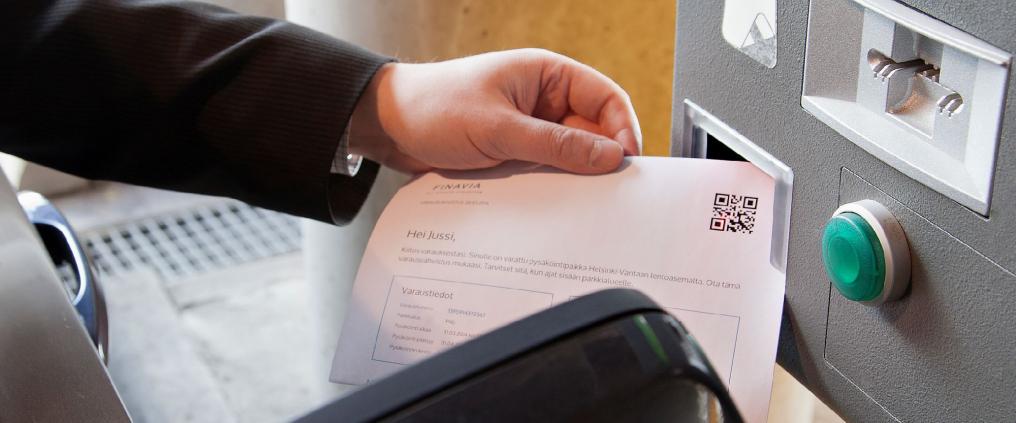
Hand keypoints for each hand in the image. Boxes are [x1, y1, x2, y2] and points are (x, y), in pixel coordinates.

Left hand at [349, 49, 641, 173]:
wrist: (387, 126)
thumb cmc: (435, 107)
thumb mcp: (499, 128)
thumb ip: (556, 145)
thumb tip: (609, 156)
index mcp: (547, 74)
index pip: (606, 98)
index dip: (622, 130)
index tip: (625, 165)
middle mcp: (543, 99)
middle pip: (593, 131)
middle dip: (599, 160)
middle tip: (606, 193)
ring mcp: (529, 127)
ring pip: (570, 156)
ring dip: (573, 176)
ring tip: (577, 200)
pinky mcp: (514, 151)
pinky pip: (545, 170)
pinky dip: (550, 185)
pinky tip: (550, 203)